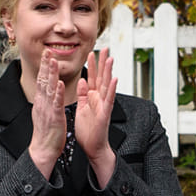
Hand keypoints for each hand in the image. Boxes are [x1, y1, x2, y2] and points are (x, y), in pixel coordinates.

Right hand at [27, 52, 67, 178]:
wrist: (43, 150)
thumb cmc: (46, 133)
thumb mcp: (44, 113)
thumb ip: (45, 101)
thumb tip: (45, 91)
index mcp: (41, 102)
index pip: (42, 81)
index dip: (44, 67)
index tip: (46, 54)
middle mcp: (42, 103)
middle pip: (43, 80)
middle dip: (46, 65)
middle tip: (47, 50)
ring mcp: (48, 109)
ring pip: (49, 88)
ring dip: (51, 74)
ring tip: (53, 61)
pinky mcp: (55, 117)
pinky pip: (56, 103)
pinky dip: (58, 92)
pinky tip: (60, 83)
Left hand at [73, 48, 117, 186]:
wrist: (93, 147)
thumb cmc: (87, 131)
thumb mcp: (81, 108)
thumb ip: (82, 94)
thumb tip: (81, 80)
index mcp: (92, 98)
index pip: (91, 78)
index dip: (91, 66)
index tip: (91, 52)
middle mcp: (99, 99)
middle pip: (101, 77)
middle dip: (102, 63)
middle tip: (105, 48)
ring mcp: (103, 105)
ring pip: (106, 85)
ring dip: (108, 72)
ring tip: (111, 59)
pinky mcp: (105, 113)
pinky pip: (108, 100)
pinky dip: (111, 89)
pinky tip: (114, 79)